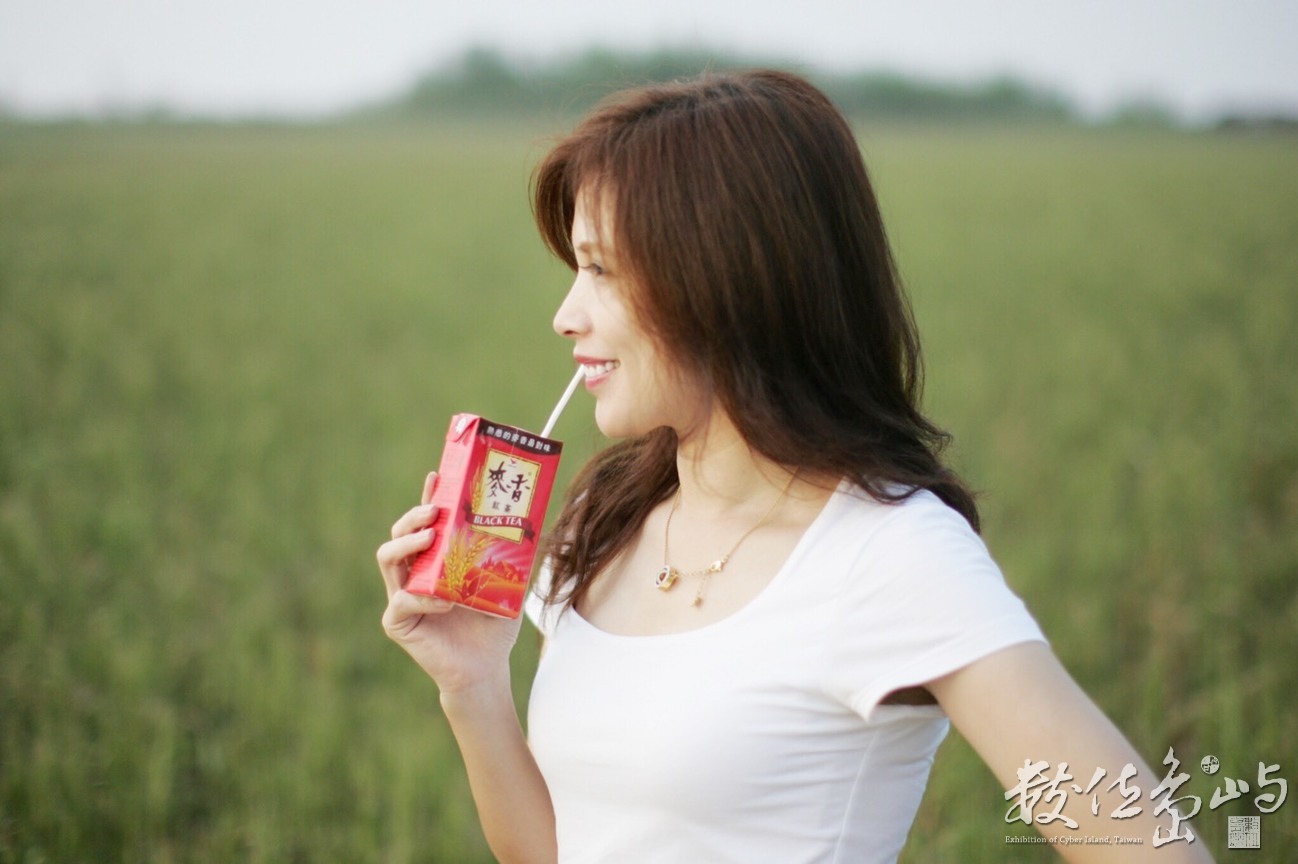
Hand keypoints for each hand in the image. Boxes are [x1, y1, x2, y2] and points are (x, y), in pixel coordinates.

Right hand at [376, 472, 523, 694]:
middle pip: (399, 533)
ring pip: (388, 558)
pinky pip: (401, 602)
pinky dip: (421, 598)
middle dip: (414, 516)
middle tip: (435, 510)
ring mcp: (401, 596)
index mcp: (434, 559)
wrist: (487, 666)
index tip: (436, 476)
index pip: (426, 522)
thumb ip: (512, 556)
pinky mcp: (397, 622)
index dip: (428, 497)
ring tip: (430, 539)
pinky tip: (444, 602)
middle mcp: (413, 573)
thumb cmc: (493, 622)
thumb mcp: (507, 582)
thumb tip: (536, 524)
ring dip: (408, 544)